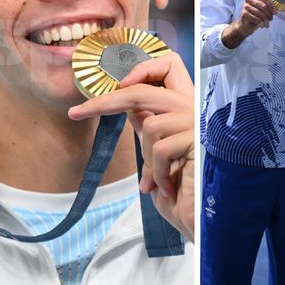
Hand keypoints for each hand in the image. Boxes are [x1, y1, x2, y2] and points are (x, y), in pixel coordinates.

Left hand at [69, 52, 194, 242]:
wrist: (207, 218)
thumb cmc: (186, 190)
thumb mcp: (160, 156)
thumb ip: (151, 129)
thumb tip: (131, 110)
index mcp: (190, 106)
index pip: (170, 65)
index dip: (144, 68)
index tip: (119, 84)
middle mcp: (196, 108)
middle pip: (144, 90)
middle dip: (105, 101)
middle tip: (76, 113)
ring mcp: (198, 122)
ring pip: (149, 125)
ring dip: (147, 160)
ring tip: (159, 181)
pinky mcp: (198, 139)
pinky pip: (160, 150)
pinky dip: (156, 174)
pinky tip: (167, 188)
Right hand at [222, 0, 273, 47]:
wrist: (247, 25)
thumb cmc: (256, 16)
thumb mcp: (263, 10)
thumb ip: (269, 7)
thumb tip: (278, 7)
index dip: (271, 6)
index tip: (275, 12)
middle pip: (263, 5)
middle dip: (269, 14)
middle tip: (271, 19)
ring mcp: (245, 6)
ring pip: (260, 13)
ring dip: (265, 19)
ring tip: (267, 23)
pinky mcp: (244, 13)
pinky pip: (255, 18)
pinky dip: (260, 23)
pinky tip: (262, 25)